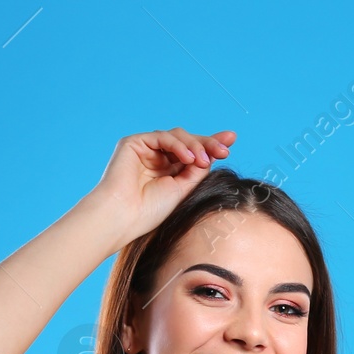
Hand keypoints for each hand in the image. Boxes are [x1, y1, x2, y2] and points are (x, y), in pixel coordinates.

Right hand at [89, 127, 235, 241]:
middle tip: (226, 148)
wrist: (122, 217)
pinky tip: (188, 158)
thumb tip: (213, 154)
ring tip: (204, 160)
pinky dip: (178, 145)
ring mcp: (145, 149)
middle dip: (208, 143)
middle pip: (187, 142)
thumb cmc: (149, 212)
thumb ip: (197, 171)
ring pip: (177, 136)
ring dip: (195, 146)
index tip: (231, 142)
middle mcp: (157, 158)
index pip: (193, 154)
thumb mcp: (183, 190)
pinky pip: (162, 136)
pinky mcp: (134, 143)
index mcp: (168, 171)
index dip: (211, 146)